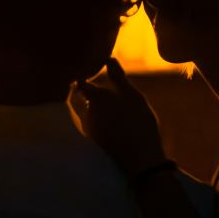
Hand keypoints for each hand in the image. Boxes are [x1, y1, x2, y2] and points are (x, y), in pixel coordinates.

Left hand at [70, 58, 166, 176]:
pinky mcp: (96, 143)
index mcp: (94, 98)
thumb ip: (118, 77)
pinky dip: (97, 120)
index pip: (80, 84)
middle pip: (79, 99)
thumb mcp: (131, 96)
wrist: (139, 159)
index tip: (85, 72)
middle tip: (91, 84)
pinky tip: (110, 121)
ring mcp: (89, 131)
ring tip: (104, 102)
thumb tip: (108, 58)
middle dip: (83, 93)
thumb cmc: (136, 122)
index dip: (82, 77)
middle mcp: (86, 114)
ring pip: (85, 113)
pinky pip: (92, 126)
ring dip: (90, 107)